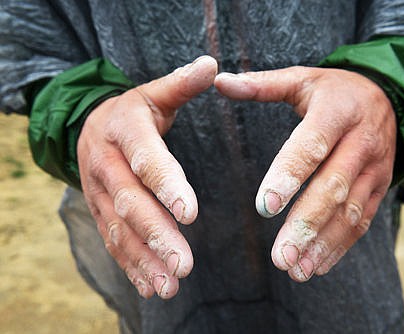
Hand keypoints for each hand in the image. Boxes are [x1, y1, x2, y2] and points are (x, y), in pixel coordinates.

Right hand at [77, 56, 217, 297]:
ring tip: (170, 286)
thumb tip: (212, 65)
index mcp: (124, 132)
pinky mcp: (99, 211)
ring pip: (119, 230)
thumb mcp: (152, 93)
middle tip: (184, 264)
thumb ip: (181, 84)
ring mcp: (99, 193)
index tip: (191, 214)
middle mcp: (106, 165)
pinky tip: (151, 286)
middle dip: (157, 235)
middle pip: (131, 204)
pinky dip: (131, 266)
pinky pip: (112, 241)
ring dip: (144, 260)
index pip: (146, 161)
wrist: (88, 127)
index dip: (167, 186)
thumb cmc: (132, 112)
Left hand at [215, 67, 395, 280]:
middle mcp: (361, 143)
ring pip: (350, 212)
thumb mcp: (302, 78)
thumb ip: (262, 84)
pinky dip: (340, 246)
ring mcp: (375, 168)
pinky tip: (316, 265)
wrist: (389, 96)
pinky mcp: (381, 186)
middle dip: (306, 224)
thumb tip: (220, 81)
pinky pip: (363, 221)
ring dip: (322, 244)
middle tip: (279, 256)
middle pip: (333, 188)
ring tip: (295, 269)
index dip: (289, 176)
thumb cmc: (335, 91)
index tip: (264, 207)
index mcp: (336, 112)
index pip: (311, 146)